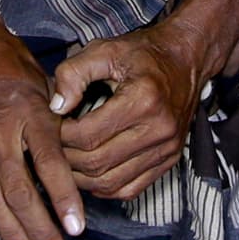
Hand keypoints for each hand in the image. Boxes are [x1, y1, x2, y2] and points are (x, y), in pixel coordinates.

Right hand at [0, 28, 84, 239]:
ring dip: (9, 229)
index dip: (64, 199)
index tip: (76, 227)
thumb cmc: (10, 63)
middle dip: (38, 225)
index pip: (49, 164)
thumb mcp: (44, 83)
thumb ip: (58, 123)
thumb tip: (77, 164)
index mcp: (28, 111)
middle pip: (18, 189)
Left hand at [44, 22, 208, 205]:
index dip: (61, 136)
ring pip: (111, 182)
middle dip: (67, 159)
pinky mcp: (169, 160)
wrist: (185, 60)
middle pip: (97, 163)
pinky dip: (105, 187)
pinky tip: (91, 172)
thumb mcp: (104, 49)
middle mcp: (159, 129)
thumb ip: (73, 73)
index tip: (53, 126)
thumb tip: (56, 107)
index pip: (88, 135)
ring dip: (82, 178)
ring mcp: (167, 149)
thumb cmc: (143, 54)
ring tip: (67, 160)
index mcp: (143, 99)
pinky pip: (130, 189)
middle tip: (54, 146)